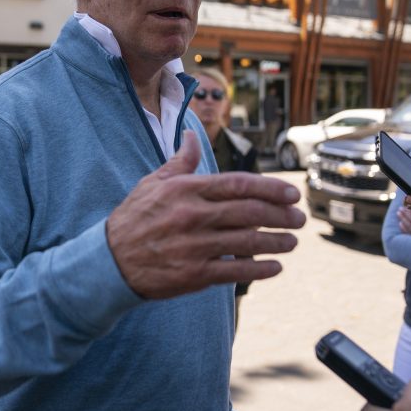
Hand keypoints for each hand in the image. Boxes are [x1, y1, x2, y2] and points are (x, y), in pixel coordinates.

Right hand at [107, 132, 305, 298]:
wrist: (109, 261)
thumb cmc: (134, 218)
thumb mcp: (154, 183)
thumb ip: (181, 161)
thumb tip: (194, 136)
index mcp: (186, 190)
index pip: (238, 184)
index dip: (270, 188)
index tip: (291, 193)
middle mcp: (192, 216)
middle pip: (249, 212)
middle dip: (281, 215)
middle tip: (300, 218)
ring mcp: (194, 246)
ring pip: (247, 242)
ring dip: (277, 242)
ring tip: (293, 241)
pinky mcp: (193, 274)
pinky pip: (235, 271)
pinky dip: (259, 269)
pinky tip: (275, 266)